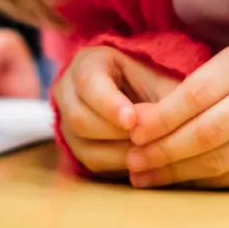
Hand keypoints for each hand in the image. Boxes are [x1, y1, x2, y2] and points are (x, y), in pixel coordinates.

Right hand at [50, 45, 178, 176]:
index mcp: (88, 63)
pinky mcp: (75, 147)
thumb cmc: (152, 84)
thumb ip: (162, 100)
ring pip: (82, 145)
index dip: (109, 104)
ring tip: (150, 151)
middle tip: (148, 139)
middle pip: (79, 118)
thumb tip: (158, 127)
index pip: (89, 84)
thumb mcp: (160, 82)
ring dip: (120, 152)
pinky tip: (142, 161)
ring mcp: (66, 121)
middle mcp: (68, 91)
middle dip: (116, 133)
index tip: (132, 121)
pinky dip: (119, 164)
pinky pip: (92, 163)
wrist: (143, 97)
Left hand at [121, 43, 228, 188]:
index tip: (133, 133)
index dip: (161, 117)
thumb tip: (135, 122)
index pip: (195, 93)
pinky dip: (199, 183)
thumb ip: (179, 96)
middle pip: (207, 130)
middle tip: (134, 161)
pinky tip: (177, 182)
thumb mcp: (219, 75)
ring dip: (176, 171)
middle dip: (164, 149)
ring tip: (146, 176)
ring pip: (219, 159)